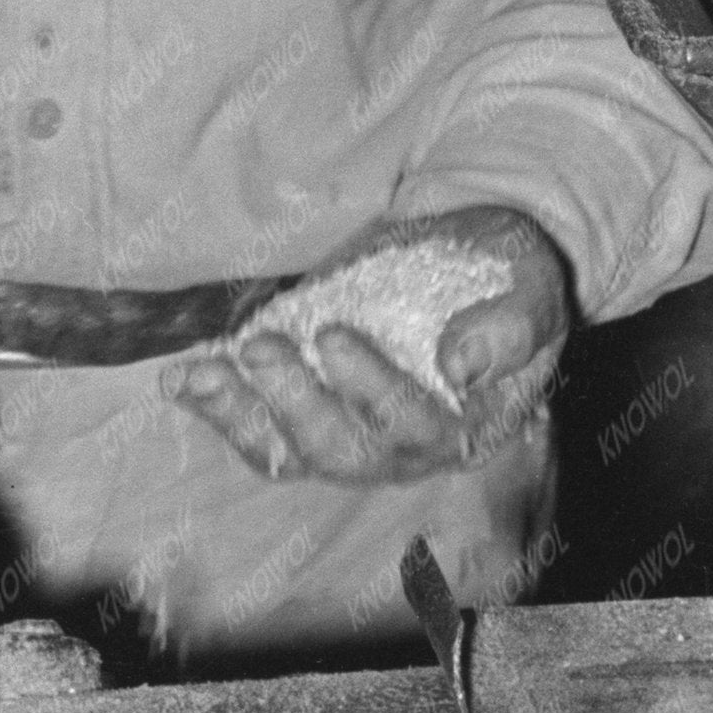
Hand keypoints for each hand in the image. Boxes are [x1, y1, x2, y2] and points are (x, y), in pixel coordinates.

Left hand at [161, 209, 568, 488]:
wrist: (471, 260)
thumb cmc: (508, 276)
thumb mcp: (531, 284)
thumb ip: (513, 324)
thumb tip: (462, 363)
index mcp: (471, 428)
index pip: (419, 428)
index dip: (372, 390)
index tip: (332, 334)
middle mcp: (408, 451)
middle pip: (347, 452)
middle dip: (296, 403)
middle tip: (263, 347)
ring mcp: (355, 439)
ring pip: (294, 452)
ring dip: (243, 414)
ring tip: (202, 373)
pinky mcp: (311, 418)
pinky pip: (262, 435)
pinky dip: (220, 410)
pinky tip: (181, 381)